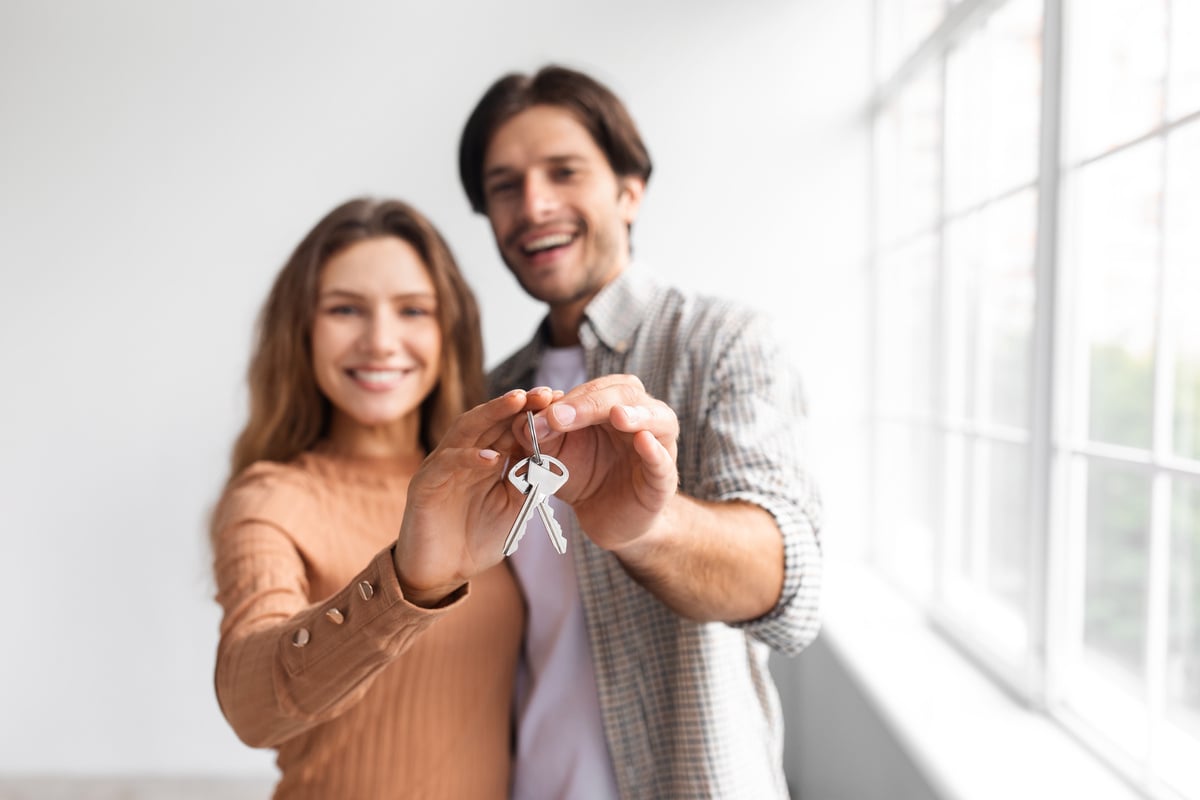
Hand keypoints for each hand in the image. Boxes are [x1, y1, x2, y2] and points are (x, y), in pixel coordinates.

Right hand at [393, 387, 553, 606]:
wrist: (441, 574)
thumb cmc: (476, 539)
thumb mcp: (513, 508)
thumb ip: (528, 481)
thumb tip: (553, 456)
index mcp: (484, 458)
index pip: (508, 425)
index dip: (532, 411)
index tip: (562, 399)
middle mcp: (462, 454)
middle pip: (490, 419)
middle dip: (518, 404)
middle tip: (546, 392)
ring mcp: (441, 467)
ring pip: (466, 430)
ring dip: (492, 415)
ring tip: (519, 402)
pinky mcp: (424, 485)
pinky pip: (447, 464)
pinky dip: (469, 459)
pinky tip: (492, 457)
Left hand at [525, 375, 679, 551]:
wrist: (605, 517)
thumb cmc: (584, 475)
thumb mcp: (554, 454)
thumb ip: (540, 436)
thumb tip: (523, 419)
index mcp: (613, 404)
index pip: (595, 388)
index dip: (568, 397)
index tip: (540, 408)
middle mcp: (640, 416)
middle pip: (625, 394)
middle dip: (591, 403)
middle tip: (560, 416)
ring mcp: (658, 445)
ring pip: (658, 418)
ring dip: (636, 414)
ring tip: (617, 415)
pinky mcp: (663, 480)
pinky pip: (664, 462)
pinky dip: (655, 450)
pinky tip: (644, 441)